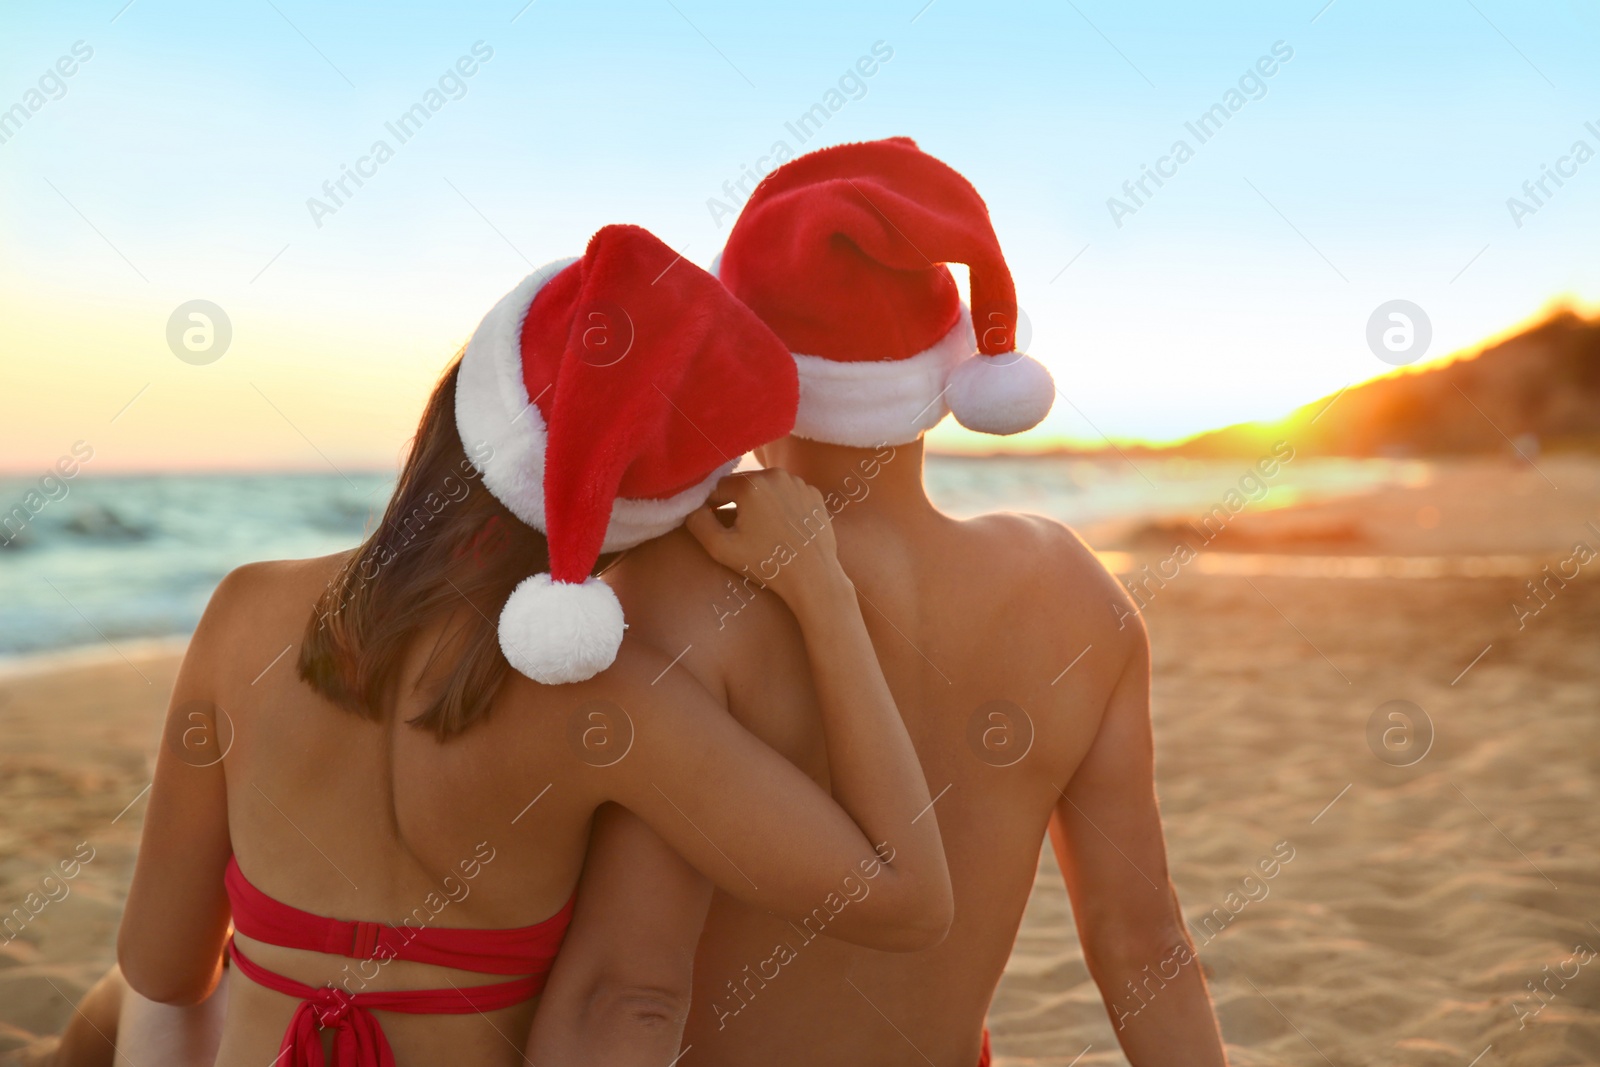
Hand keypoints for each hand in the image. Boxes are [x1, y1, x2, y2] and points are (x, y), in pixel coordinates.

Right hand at [684, 470, 844, 609]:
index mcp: (751, 484)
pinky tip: (783, 529)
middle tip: (739, 530)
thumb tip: (692, 506)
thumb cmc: (766, 564)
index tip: (715, 525)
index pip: (718, 487)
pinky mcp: (814, 494)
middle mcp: (776, 475)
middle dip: (737, 502)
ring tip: (762, 530)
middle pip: (743, 484)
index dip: (712, 505)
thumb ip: (698, 522)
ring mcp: (799, 483)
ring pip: (767, 487)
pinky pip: (788, 494)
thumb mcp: (721, 548)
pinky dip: (782, 506)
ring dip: (759, 503)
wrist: (813, 577)